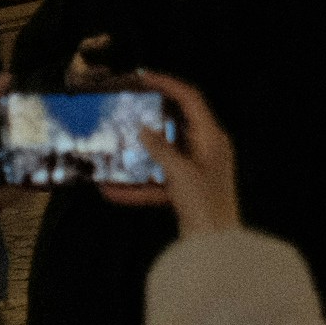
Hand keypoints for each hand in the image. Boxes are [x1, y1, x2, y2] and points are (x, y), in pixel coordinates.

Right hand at [97, 72, 243, 239]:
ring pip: (164, 155)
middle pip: (176, 126)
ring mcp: (196, 171)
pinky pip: (159, 183)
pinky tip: (110, 191)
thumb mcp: (181, 173)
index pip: (191, 100)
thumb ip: (162, 149)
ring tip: (112, 146)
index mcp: (212, 138)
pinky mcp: (186, 192)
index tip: (143, 78)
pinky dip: (138, 186)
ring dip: (139, 154)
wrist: (214, 246)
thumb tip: (144, 129)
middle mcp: (207, 150)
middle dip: (149, 119)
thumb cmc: (204, 204)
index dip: (168, 85)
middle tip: (125, 109)